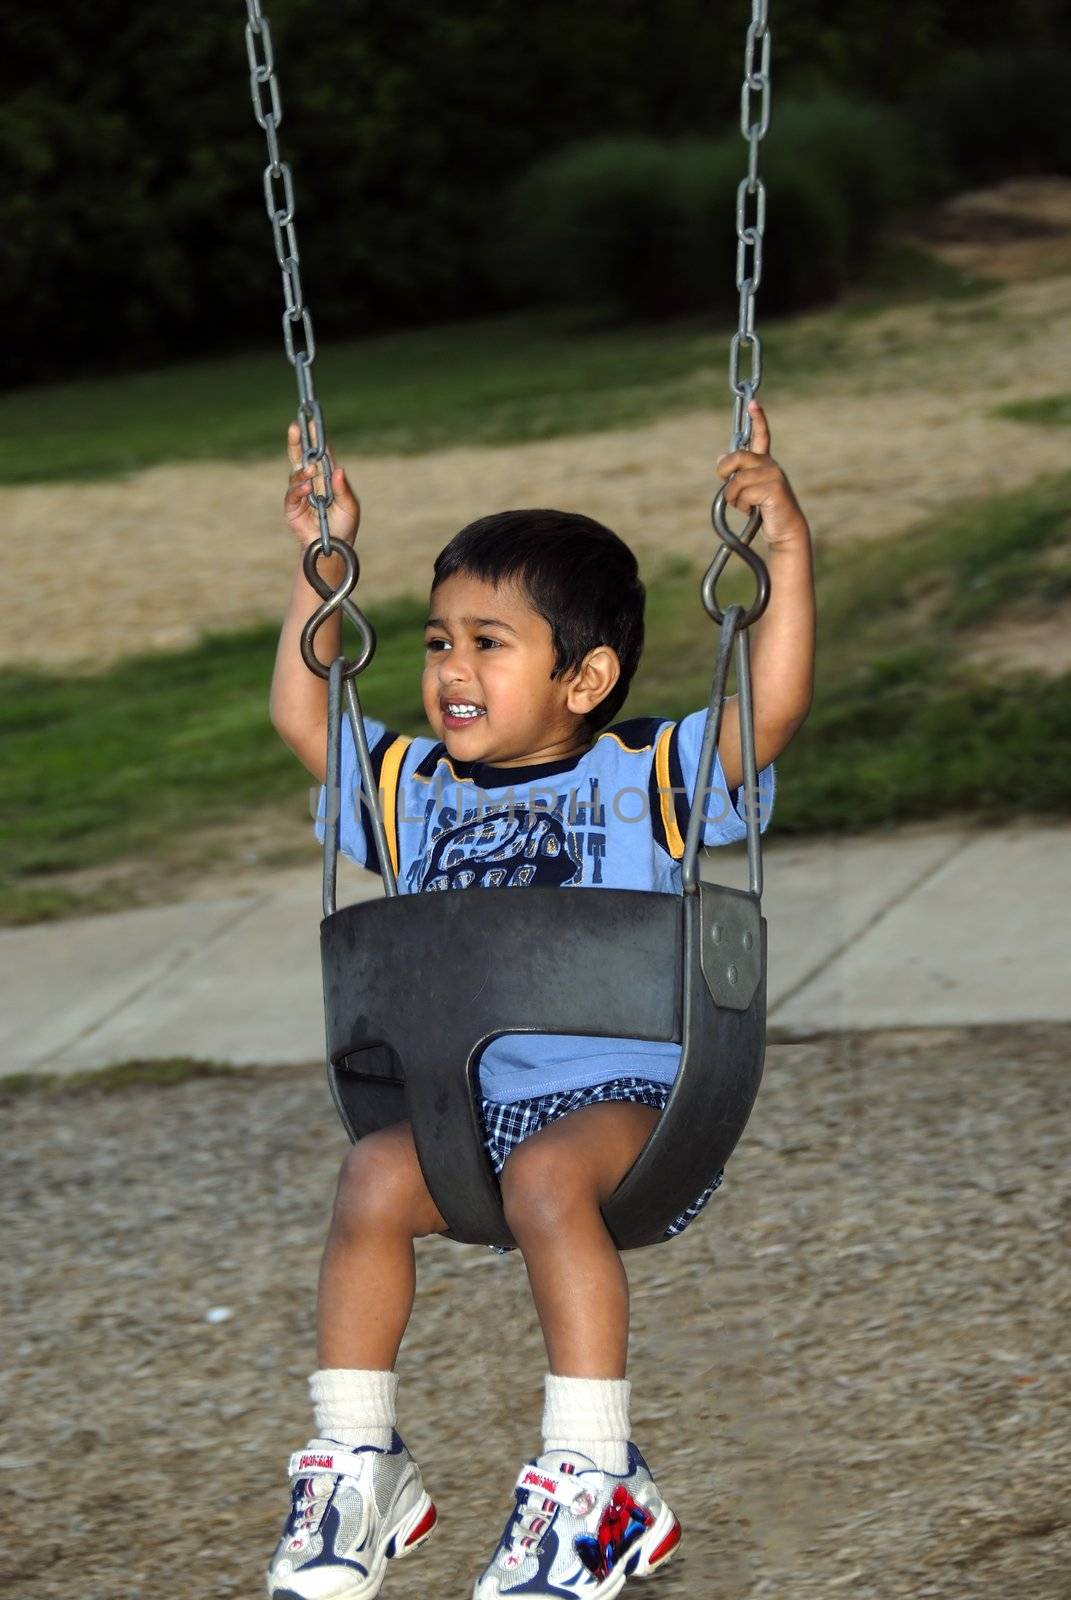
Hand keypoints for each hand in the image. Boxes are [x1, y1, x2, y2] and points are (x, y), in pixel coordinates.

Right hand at [284, 421, 360, 549]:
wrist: (332, 548)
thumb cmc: (344, 526)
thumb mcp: (350, 507)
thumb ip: (343, 489)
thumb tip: (338, 469)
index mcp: (327, 477)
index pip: (321, 453)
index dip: (315, 438)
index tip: (312, 421)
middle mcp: (312, 481)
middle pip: (302, 457)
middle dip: (297, 441)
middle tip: (295, 426)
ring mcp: (301, 493)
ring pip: (296, 473)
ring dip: (303, 471)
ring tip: (311, 470)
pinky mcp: (292, 506)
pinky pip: (293, 494)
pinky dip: (299, 490)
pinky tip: (307, 489)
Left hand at [715, 400, 807, 549]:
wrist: (784, 529)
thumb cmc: (764, 510)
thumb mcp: (747, 489)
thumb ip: (736, 473)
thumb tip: (720, 457)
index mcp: (764, 462)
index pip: (761, 436)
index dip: (758, 419)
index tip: (753, 403)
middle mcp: (770, 464)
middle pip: (738, 456)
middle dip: (724, 470)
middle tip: (724, 481)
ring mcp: (773, 475)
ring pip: (737, 480)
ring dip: (733, 497)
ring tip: (744, 506)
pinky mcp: (774, 489)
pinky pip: (744, 494)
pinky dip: (742, 506)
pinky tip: (753, 511)